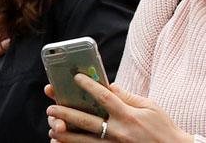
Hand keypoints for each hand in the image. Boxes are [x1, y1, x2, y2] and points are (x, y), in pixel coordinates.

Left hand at [46, 75, 193, 142]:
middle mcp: (120, 132)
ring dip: (66, 135)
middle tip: (50, 109)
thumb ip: (127, 97)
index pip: (105, 98)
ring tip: (52, 129)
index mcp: (129, 116)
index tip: (76, 78)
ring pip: (85, 141)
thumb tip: (107, 85)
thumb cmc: (163, 128)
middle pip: (87, 121)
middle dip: (66, 114)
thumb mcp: (150, 107)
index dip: (89, 86)